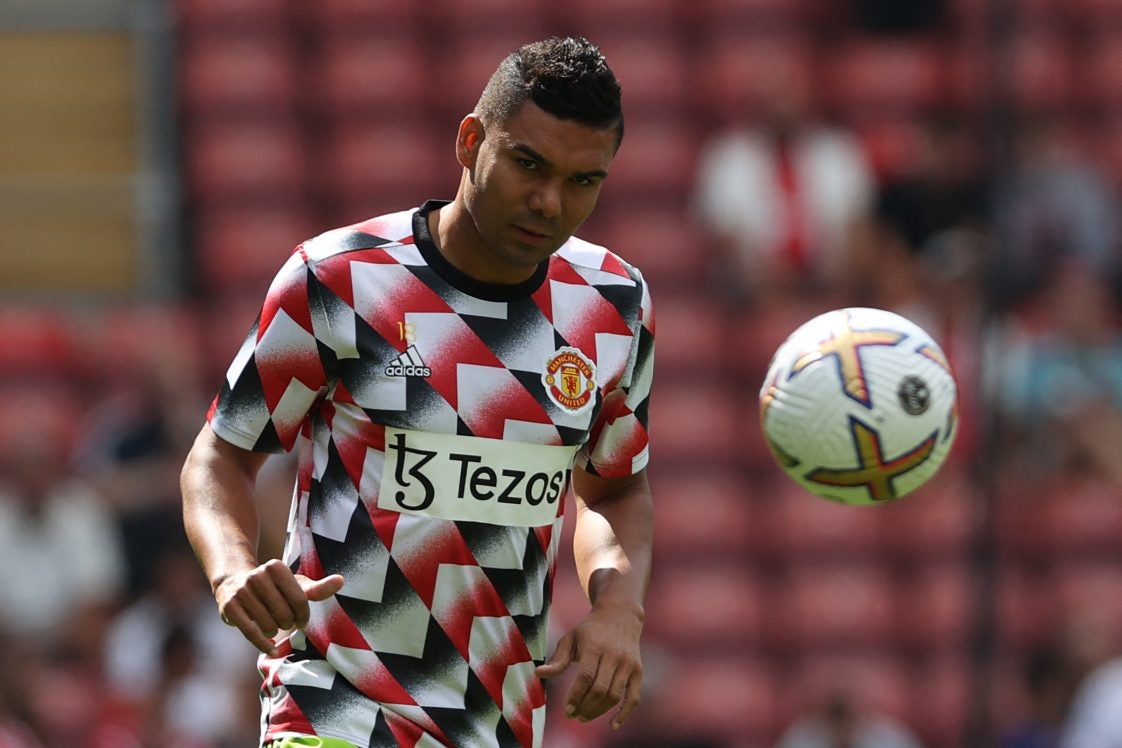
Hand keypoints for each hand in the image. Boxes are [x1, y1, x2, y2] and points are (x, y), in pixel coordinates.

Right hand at [215, 558, 343, 654]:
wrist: (233, 584)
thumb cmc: (272, 587)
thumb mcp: (294, 585)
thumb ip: (317, 587)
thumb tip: (341, 581)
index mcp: (276, 567)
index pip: (300, 599)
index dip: (304, 615)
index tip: (302, 620)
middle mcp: (257, 576)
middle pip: (284, 614)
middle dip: (288, 623)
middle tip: (284, 622)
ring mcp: (241, 591)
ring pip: (268, 625)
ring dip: (274, 632)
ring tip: (272, 626)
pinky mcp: (229, 607)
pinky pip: (250, 633)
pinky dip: (263, 645)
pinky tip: (271, 648)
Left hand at [535, 603, 643, 729]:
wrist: (620, 615)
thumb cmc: (590, 630)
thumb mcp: (571, 638)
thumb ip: (558, 659)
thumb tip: (538, 674)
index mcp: (595, 646)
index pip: (586, 677)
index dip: (576, 696)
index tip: (567, 710)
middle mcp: (614, 655)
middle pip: (600, 689)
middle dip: (585, 707)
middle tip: (573, 716)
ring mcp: (628, 664)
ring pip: (615, 696)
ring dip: (599, 711)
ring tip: (584, 717)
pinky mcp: (638, 671)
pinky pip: (634, 697)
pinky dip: (625, 713)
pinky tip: (613, 724)